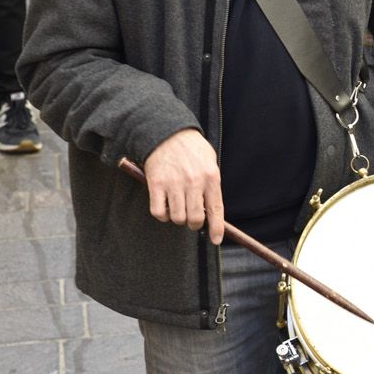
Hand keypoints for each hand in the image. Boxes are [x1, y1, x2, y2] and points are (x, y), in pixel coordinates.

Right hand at [142, 129, 224, 244]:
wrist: (167, 132)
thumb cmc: (191, 148)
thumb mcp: (210, 161)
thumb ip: (211, 184)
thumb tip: (212, 211)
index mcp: (211, 177)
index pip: (216, 210)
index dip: (216, 229)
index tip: (216, 240)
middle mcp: (194, 182)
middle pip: (195, 219)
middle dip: (194, 224)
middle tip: (192, 219)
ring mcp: (174, 184)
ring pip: (177, 218)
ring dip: (178, 218)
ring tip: (178, 207)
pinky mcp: (156, 184)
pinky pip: (158, 212)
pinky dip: (162, 215)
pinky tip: (165, 206)